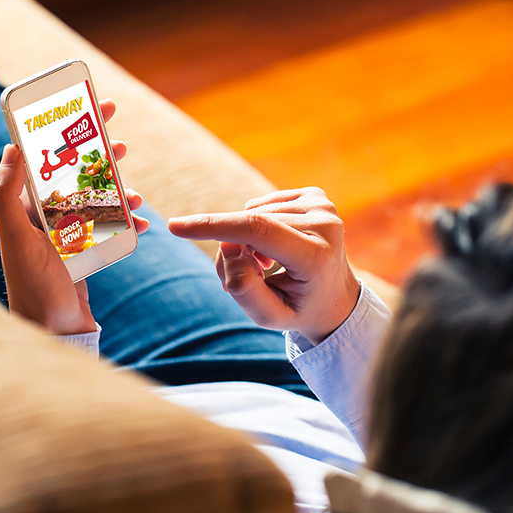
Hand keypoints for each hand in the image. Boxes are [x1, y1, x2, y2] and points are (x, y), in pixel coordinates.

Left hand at [0, 100, 148, 334]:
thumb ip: (6, 195)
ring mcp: (65, 237)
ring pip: (96, 201)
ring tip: (135, 192)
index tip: (89, 110)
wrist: (53, 333)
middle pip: (75, 176)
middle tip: (120, 141)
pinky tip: (143, 225)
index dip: (67, 131)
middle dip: (98, 157)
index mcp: (24, 208)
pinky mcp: (83, 256)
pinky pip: (109, 230)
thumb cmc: (33, 288)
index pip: (45, 158)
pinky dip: (127, 225)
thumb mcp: (16, 238)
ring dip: (117, 192)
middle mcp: (43, 219)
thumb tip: (11, 147)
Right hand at [168, 187, 359, 343]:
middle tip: (245, 277)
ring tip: (266, 266)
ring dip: (246, 240)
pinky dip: (258, 226)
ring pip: (253, 214)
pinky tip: (276, 247)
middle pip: (249, 226)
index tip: (176, 226)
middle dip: (232, 250)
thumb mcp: (270, 316)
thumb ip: (243, 289)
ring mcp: (323, 205)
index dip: (213, 226)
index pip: (256, 230)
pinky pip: (262, 205)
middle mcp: (325, 224)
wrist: (335, 297)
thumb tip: (228, 247)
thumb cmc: (299, 309)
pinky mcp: (316, 195)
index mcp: (317, 256)